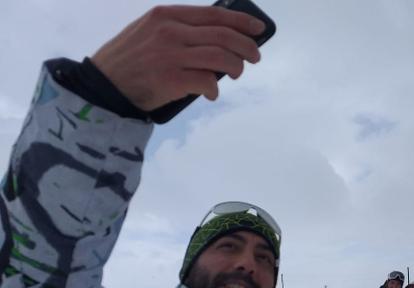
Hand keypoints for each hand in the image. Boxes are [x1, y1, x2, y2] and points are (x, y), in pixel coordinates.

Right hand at [91, 5, 265, 110]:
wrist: (102, 85)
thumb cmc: (129, 59)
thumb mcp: (149, 30)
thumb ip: (179, 28)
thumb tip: (220, 35)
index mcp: (166, 15)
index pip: (214, 14)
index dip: (242, 21)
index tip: (258, 28)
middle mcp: (170, 31)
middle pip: (224, 35)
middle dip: (247, 47)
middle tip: (254, 57)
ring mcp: (171, 55)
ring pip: (222, 57)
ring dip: (236, 67)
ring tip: (236, 74)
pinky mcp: (171, 80)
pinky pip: (208, 82)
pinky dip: (215, 89)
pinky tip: (211, 93)